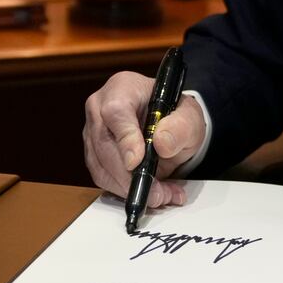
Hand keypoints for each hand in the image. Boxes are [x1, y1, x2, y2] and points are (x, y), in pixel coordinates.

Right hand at [81, 71, 205, 207]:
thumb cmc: (175, 115)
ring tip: (161, 195)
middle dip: (129, 175)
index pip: (115, 111)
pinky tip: (151, 193)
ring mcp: (92, 132)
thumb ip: (181, 126)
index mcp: (122, 88)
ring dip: (130, 188)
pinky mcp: (93, 154)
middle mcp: (100, 107)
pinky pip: (103, 178)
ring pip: (101, 166)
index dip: (125, 138)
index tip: (137, 162)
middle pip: (103, 144)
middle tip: (156, 192)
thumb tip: (162, 143)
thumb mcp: (189, 116)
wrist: (169, 126)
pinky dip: (126, 191)